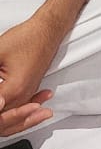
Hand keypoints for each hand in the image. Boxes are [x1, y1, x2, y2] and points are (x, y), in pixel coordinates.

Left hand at [0, 18, 56, 137]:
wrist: (48, 30)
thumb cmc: (28, 38)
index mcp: (14, 89)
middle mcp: (24, 94)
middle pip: (4, 117)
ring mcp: (29, 92)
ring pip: (13, 115)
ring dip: (5, 117)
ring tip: (2, 115)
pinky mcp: (30, 88)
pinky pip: (21, 107)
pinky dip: (14, 113)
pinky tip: (15, 111)